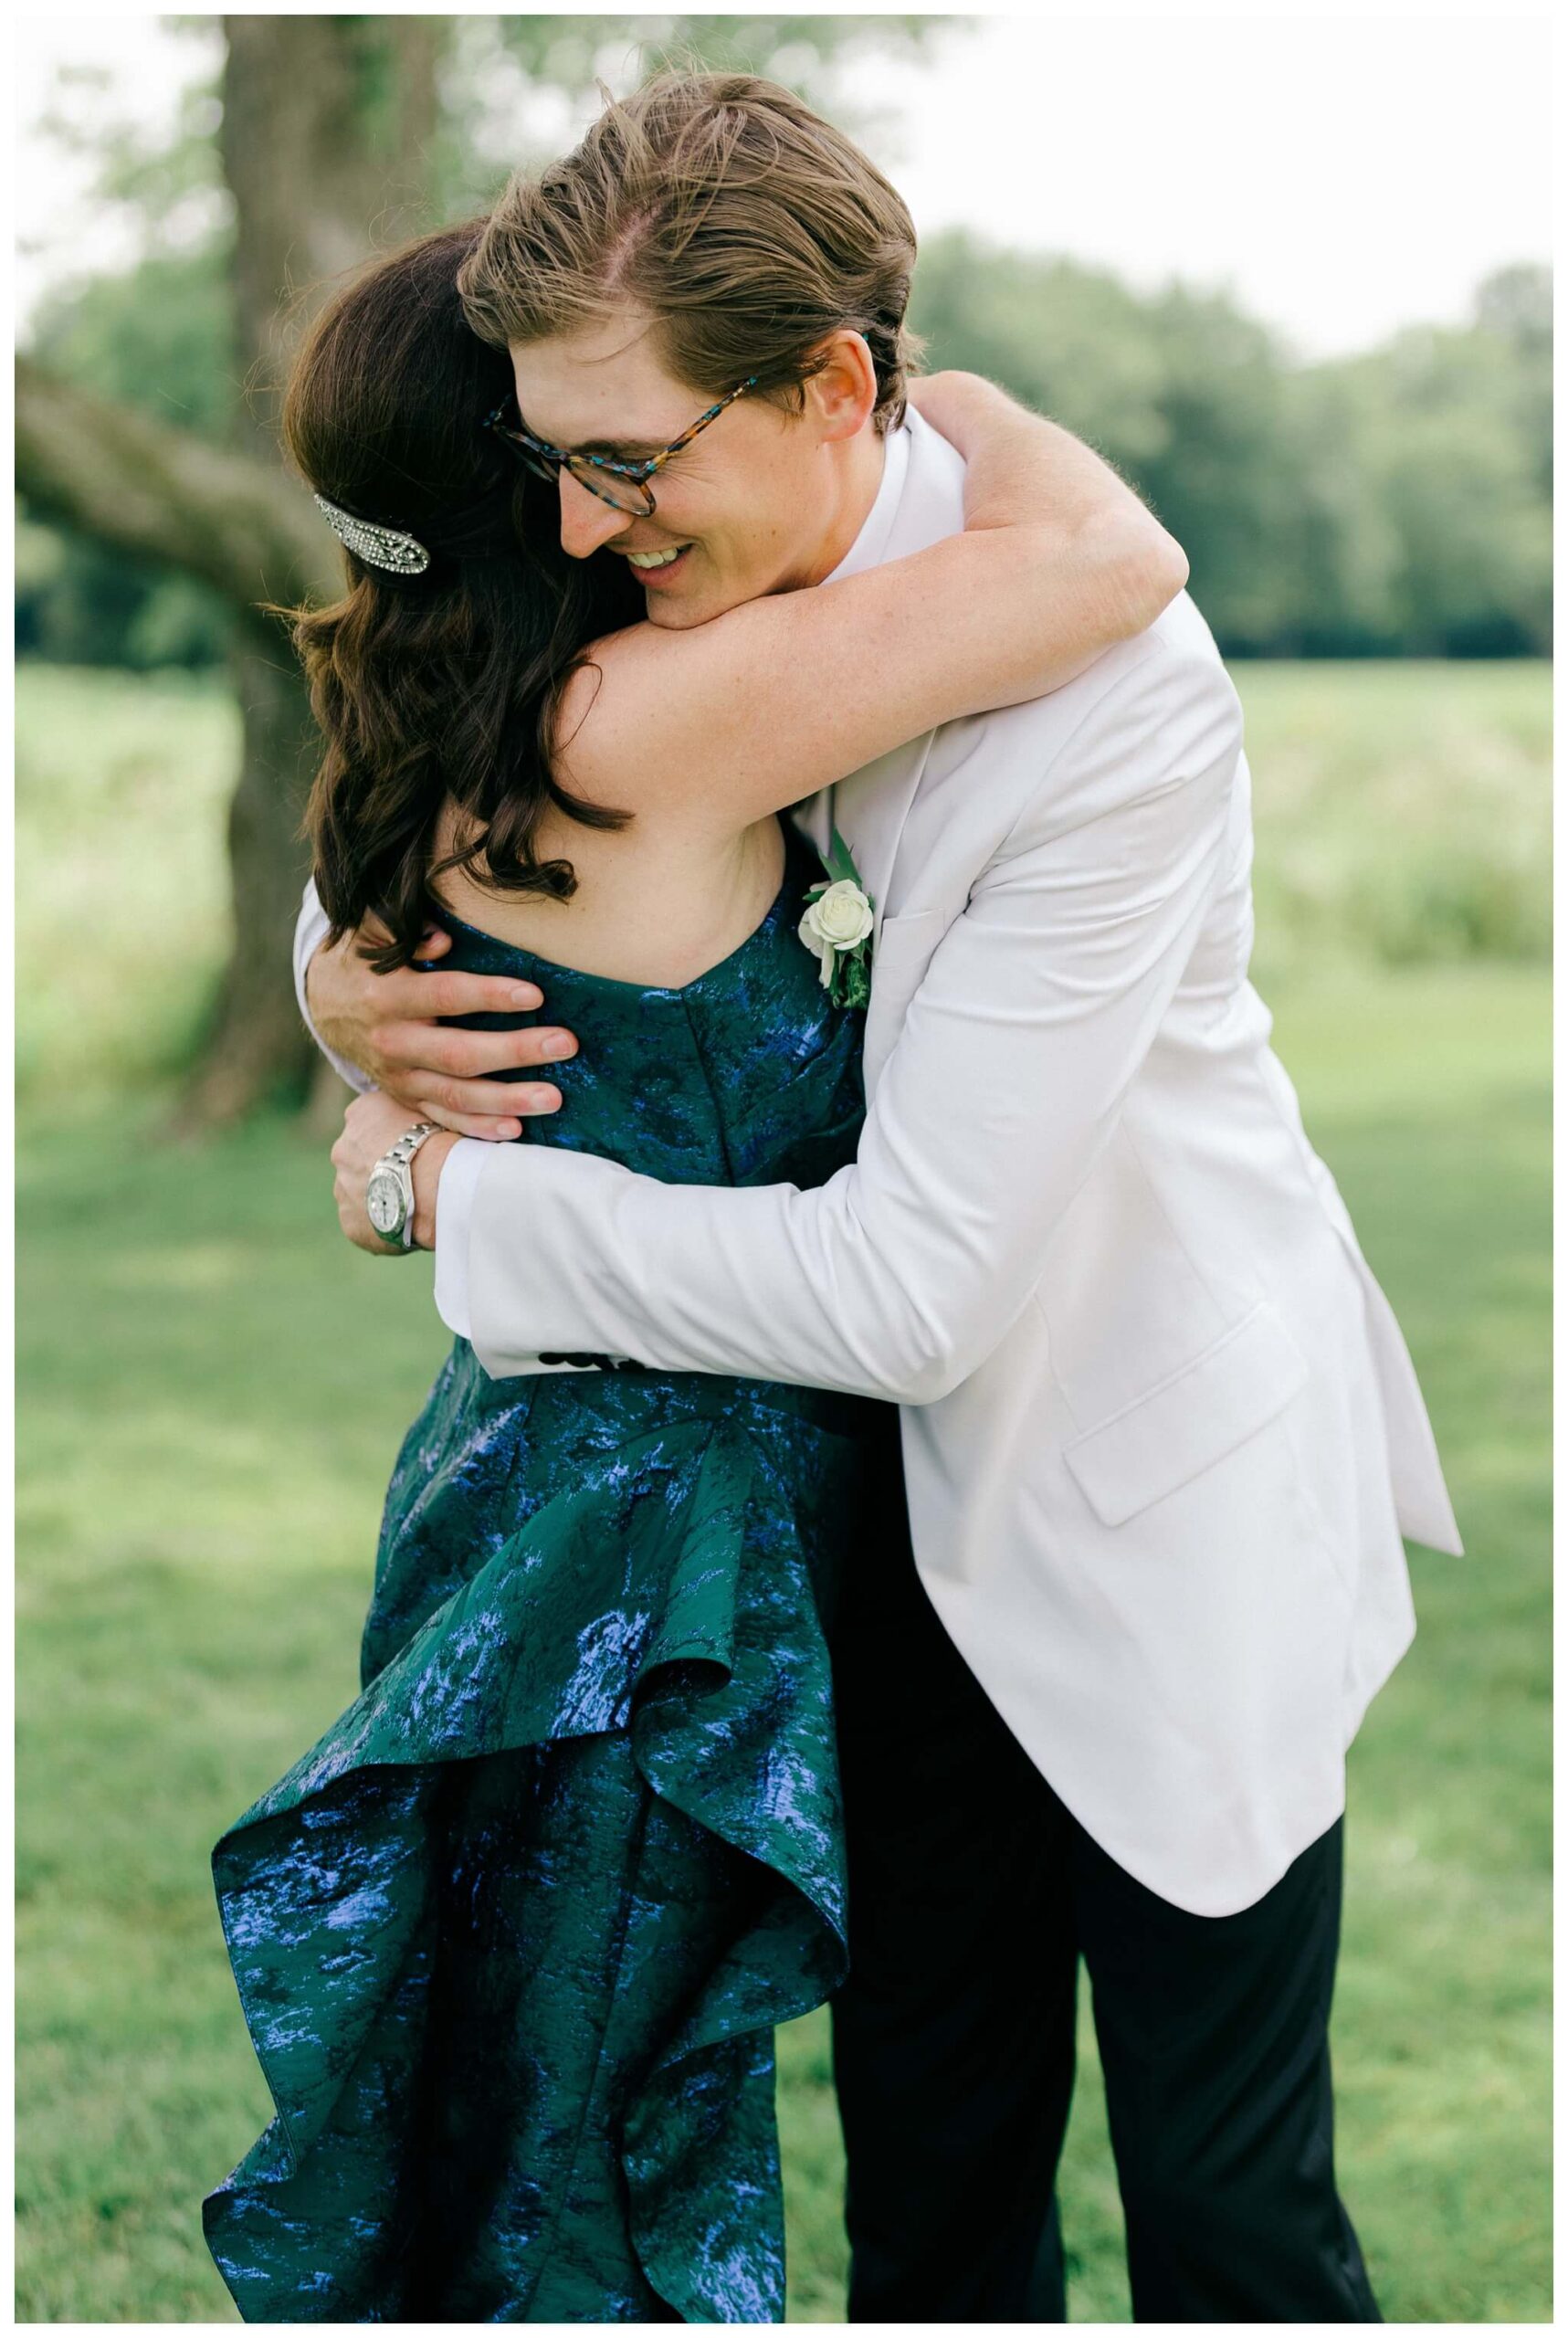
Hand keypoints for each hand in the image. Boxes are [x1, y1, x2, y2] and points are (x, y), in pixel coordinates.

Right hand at [307, 916, 577, 1139]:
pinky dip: (478, 1129)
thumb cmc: (364, 959)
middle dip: (515, 1051)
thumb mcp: (371, 932)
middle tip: (565, 1044)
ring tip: (554, 1098)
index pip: (445, 997)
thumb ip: (403, 929)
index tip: (535, 995)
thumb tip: (444, 940)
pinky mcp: (406, 1098)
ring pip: (457, 1095)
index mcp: (387, 996)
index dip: (489, 996)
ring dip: (508, 1099)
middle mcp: (393, 1042)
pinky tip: (516, 1129)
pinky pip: (444, 1119)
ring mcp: (399, 1078)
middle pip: (459, 1054)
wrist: (326, 1004)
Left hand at [331, 1089, 457, 1254]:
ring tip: (414, 1202)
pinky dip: (381, 1223)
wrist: (438, 1186)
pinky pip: (363, 1223)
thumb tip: (413, 1115)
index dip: (391, 1136)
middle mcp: (342, 1149)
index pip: (368, 1121)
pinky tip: (407, 1222)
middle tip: (413, 1177)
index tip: (411, 1147)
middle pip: (357, 1158)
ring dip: (380, 1194)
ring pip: (359, 1192)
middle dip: (379, 1167)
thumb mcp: (426, 1106)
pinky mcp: (350, 1222)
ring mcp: (342, 1188)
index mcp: (360, 1114)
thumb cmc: (441, 1143)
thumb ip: (407, 1110)